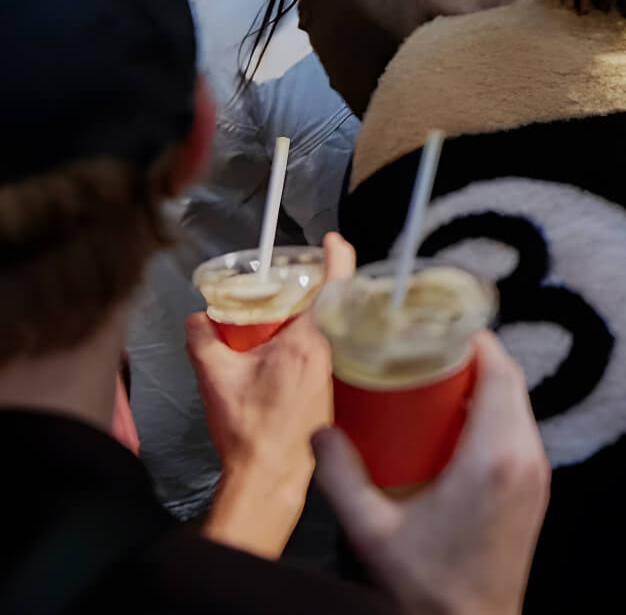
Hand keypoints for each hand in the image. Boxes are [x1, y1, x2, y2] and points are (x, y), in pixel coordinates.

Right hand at [193, 233, 354, 557]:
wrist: (269, 477)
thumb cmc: (248, 430)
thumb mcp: (215, 379)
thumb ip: (203, 340)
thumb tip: (196, 319)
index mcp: (309, 342)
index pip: (334, 286)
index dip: (338, 256)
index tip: (334, 238)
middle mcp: (330, 354)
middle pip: (330, 306)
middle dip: (310, 289)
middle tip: (287, 281)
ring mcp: (333, 373)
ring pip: (326, 331)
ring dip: (307, 319)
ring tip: (278, 316)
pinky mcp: (329, 390)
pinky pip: (324, 353)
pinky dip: (305, 343)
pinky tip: (281, 352)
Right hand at [318, 331, 551, 614]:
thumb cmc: (425, 584)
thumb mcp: (372, 530)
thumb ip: (341, 477)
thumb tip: (319, 431)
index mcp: (493, 457)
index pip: (499, 373)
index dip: (474, 342)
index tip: (440, 328)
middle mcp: (525, 457)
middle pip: (511, 383)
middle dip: (473, 360)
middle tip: (428, 353)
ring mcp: (537, 473)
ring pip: (519, 407)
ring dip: (486, 388)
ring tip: (436, 385)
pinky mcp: (536, 489)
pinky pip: (520, 433)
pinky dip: (495, 415)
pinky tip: (456, 426)